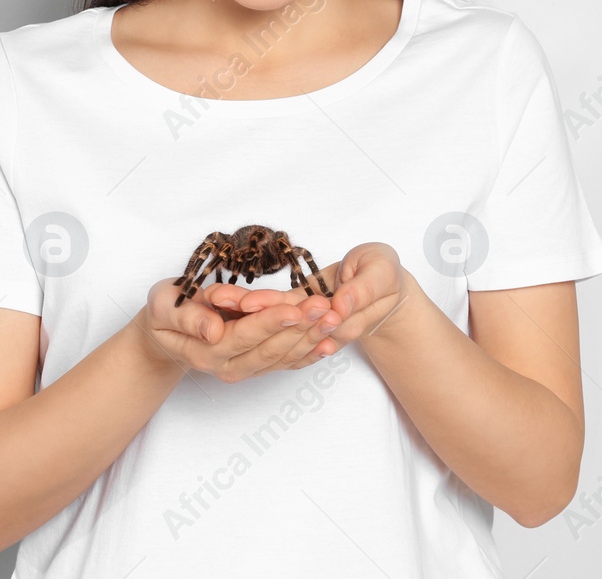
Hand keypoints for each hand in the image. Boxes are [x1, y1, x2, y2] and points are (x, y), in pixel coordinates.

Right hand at [133, 276, 334, 382]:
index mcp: (208, 351)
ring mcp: (246, 369)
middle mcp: (229, 366)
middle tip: (325, 307)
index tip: (296, 308)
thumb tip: (213, 329)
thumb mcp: (164, 307)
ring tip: (334, 317)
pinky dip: (310, 353)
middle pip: (272, 349)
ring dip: (311, 338)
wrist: (164, 336)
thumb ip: (188, 318)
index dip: (273, 321)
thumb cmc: (165, 313)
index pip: (246, 335)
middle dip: (301, 327)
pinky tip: (330, 342)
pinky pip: (288, 363)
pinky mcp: (258, 366)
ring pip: (284, 357)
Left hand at [229, 243, 407, 355]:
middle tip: (216, 297)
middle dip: (245, 308)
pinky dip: (251, 305)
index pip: (299, 317)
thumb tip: (338, 307)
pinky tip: (225, 300)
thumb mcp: (382, 274)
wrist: (386, 283)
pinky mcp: (300, 310)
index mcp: (341, 320)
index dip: (270, 309)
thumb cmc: (386, 275)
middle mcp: (317, 327)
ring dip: (241, 307)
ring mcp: (307, 321)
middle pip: (278, 321)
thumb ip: (361, 291)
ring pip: (272, 316)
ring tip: (214, 297)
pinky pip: (274, 309)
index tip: (245, 303)